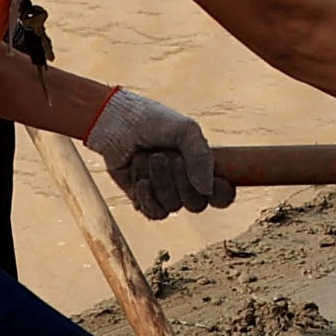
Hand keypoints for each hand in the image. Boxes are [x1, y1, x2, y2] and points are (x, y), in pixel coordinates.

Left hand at [85, 84, 228, 219]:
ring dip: (161, 183)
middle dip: (182, 182)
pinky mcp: (143, 199)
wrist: (114, 123)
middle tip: (169, 158)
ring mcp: (164, 193)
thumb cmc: (152, 121)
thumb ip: (201, 157)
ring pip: (173, 207)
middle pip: (197, 204)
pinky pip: (154, 213)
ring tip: (150, 159)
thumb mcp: (184, 129)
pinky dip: (147, 197)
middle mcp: (185, 183)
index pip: (222, 194)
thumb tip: (207, 190)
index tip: (217, 182)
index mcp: (201, 166)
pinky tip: (140, 180)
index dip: (221, 194)